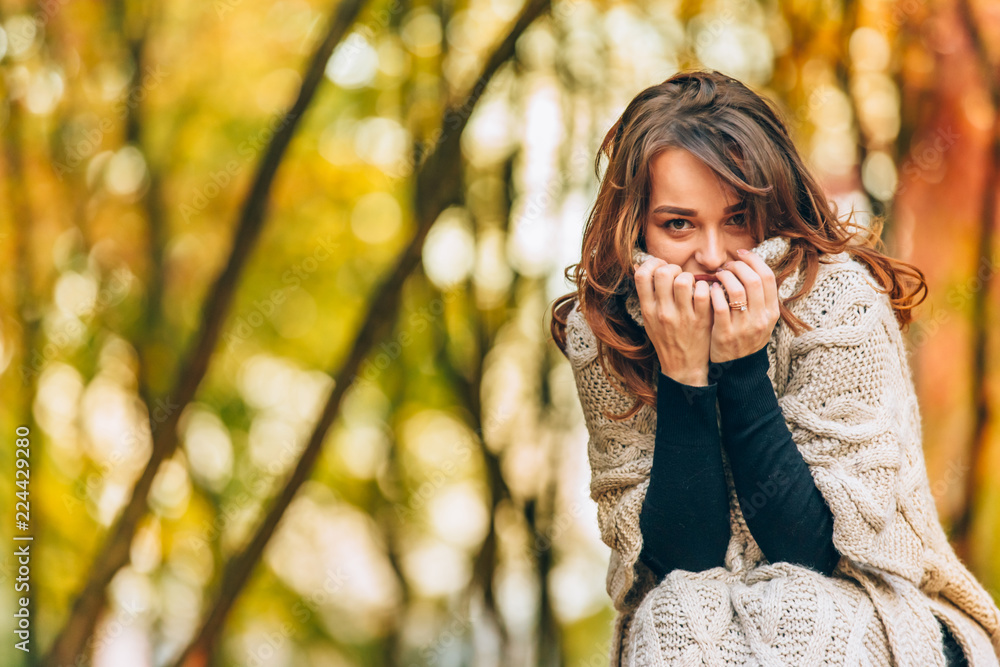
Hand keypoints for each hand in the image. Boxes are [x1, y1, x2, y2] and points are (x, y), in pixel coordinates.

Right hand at [633, 257, 713, 385]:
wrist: (683, 367)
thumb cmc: (666, 340)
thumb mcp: (649, 320)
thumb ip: (647, 296)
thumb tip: (643, 266)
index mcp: (647, 310)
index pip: (641, 276)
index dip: (651, 264)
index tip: (659, 266)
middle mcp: (662, 312)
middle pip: (663, 273)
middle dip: (672, 267)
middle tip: (677, 275)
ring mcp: (682, 316)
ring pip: (683, 280)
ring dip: (688, 277)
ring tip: (690, 284)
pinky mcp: (701, 320)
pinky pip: (702, 292)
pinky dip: (704, 287)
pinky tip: (702, 293)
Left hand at [709, 249, 779, 362]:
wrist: (738, 368)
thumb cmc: (747, 337)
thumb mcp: (762, 319)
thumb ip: (761, 298)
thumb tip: (752, 266)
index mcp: (772, 312)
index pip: (767, 277)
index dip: (753, 260)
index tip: (741, 254)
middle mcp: (761, 319)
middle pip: (753, 280)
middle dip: (738, 266)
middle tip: (727, 264)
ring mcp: (744, 327)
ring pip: (736, 290)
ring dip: (725, 277)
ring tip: (718, 275)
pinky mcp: (725, 334)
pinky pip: (720, 306)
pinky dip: (714, 293)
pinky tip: (710, 289)